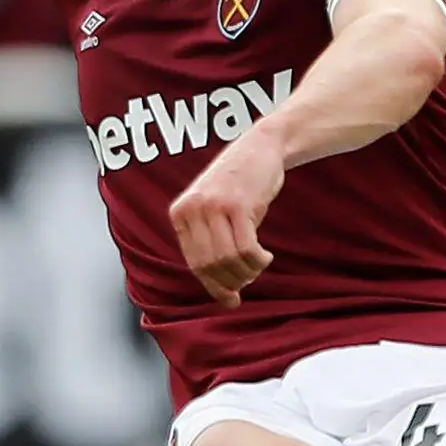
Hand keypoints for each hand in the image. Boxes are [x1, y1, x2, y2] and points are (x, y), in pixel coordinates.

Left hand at [170, 125, 283, 306]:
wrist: (260, 146)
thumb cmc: (242, 184)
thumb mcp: (217, 210)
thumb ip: (212, 242)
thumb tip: (222, 292)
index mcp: (180, 213)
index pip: (195, 264)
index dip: (214, 286)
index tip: (232, 300)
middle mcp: (192, 210)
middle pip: (211, 265)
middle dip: (233, 281)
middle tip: (250, 280)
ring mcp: (213, 206)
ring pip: (228, 259)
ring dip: (248, 271)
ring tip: (259, 264)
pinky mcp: (236, 205)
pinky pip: (246, 248)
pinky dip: (257, 260)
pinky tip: (265, 256)